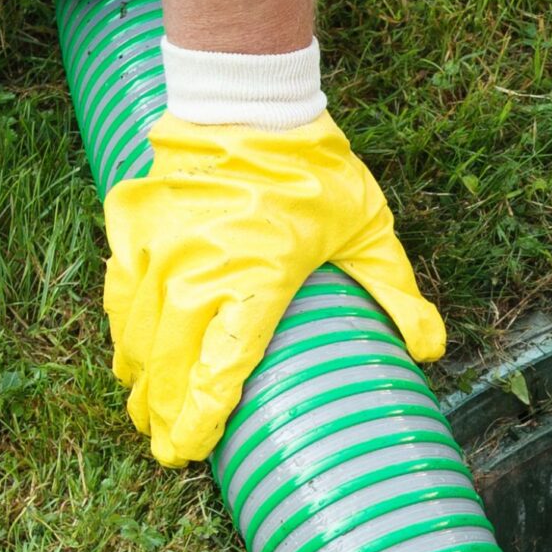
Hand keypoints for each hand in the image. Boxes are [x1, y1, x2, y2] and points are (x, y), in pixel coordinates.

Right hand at [102, 111, 443, 465]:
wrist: (250, 100)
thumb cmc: (313, 169)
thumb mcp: (367, 230)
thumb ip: (395, 292)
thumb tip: (430, 350)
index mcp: (256, 278)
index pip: (220, 367)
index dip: (200, 416)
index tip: (188, 451)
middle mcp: (197, 269)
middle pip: (169, 360)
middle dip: (162, 412)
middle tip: (165, 449)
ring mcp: (158, 247)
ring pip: (136, 330)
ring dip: (139, 376)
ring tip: (143, 412)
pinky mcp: (134, 226)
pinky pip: (120, 289)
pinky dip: (123, 326)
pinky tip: (129, 350)